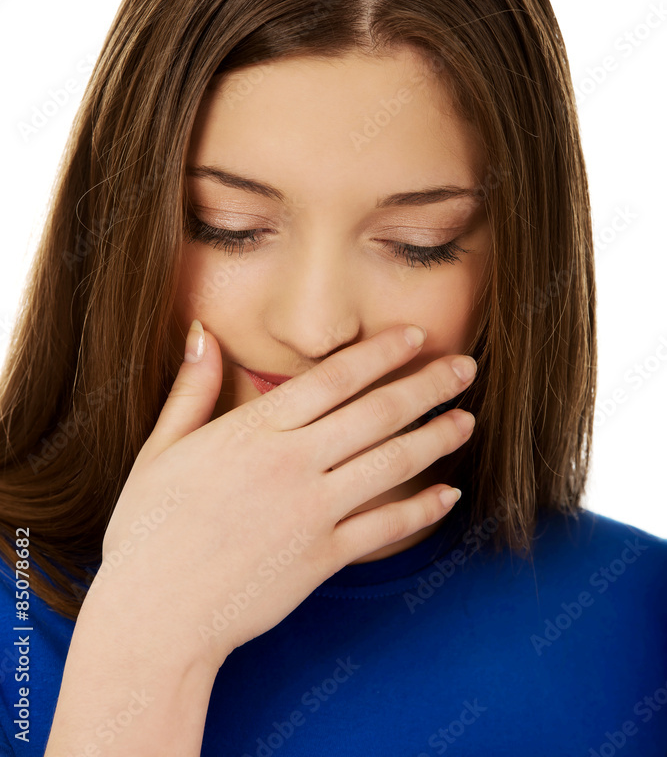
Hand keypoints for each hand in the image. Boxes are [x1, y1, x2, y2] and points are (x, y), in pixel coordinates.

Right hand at [94, 322, 476, 673]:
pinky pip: (384, 528)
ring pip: (391, 465)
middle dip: (426, 385)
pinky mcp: (322, 559)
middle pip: (376, 413)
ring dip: (435, 439)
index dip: (381, 353)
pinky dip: (421, 511)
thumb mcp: (161, 450)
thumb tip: (203, 331)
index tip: (415, 335)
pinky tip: (448, 496)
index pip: (333, 378)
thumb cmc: (149, 530)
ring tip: (467, 420)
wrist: (154, 618)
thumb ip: (191, 389)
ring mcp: (312, 512)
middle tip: (464, 367)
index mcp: (255, 431)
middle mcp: (292, 464)